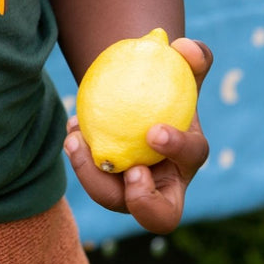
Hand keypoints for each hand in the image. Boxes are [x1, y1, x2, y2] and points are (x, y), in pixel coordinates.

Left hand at [63, 37, 211, 234]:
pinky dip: (79, 153)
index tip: (154, 130)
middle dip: (144, 203)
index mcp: (188, 157)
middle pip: (158, 216)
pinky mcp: (103, 183)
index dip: (177, 149)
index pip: (191, 160)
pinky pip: (90, 177)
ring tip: (76, 139)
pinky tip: (72, 127)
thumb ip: (192, 55)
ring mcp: (129, 190)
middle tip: (129, 171)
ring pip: (111, 199)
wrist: (134, 92)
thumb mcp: (181, 65)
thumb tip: (185, 47)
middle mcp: (162, 184)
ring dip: (91, 174)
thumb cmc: (163, 79)